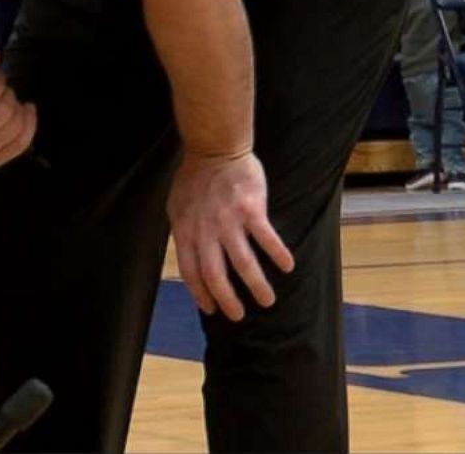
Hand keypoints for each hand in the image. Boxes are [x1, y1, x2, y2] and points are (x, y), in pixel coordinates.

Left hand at [166, 152, 294, 321]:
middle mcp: (206, 230)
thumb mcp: (177, 207)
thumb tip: (188, 257)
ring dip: (256, 285)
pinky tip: (287, 266)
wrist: (214, 149)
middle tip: (238, 315)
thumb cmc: (195, 178)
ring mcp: (228, 221)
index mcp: (186, 231)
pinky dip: (278, 254)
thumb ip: (183, 232)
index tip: (211, 309)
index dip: (201, 293)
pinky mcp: (250, 210)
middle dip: (227, 299)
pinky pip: (266, 238)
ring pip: (243, 262)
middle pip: (216, 274)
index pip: (191, 271)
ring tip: (267, 300)